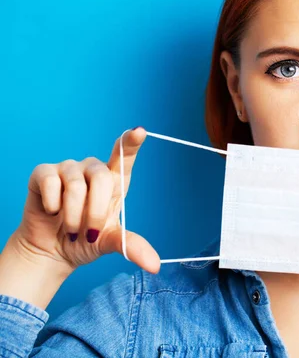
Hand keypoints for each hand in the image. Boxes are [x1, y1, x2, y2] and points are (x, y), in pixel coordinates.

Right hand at [11, 127, 159, 275]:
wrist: (51, 251)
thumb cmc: (85, 240)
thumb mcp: (111, 243)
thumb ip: (132, 247)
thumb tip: (155, 265)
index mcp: (114, 182)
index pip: (124, 155)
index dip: (131, 142)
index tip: (140, 131)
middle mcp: (93, 170)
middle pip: (102, 178)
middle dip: (95, 211)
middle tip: (88, 233)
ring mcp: (68, 169)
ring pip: (76, 184)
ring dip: (73, 215)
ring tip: (70, 228)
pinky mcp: (44, 173)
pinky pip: (51, 182)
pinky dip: (53, 204)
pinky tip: (52, 212)